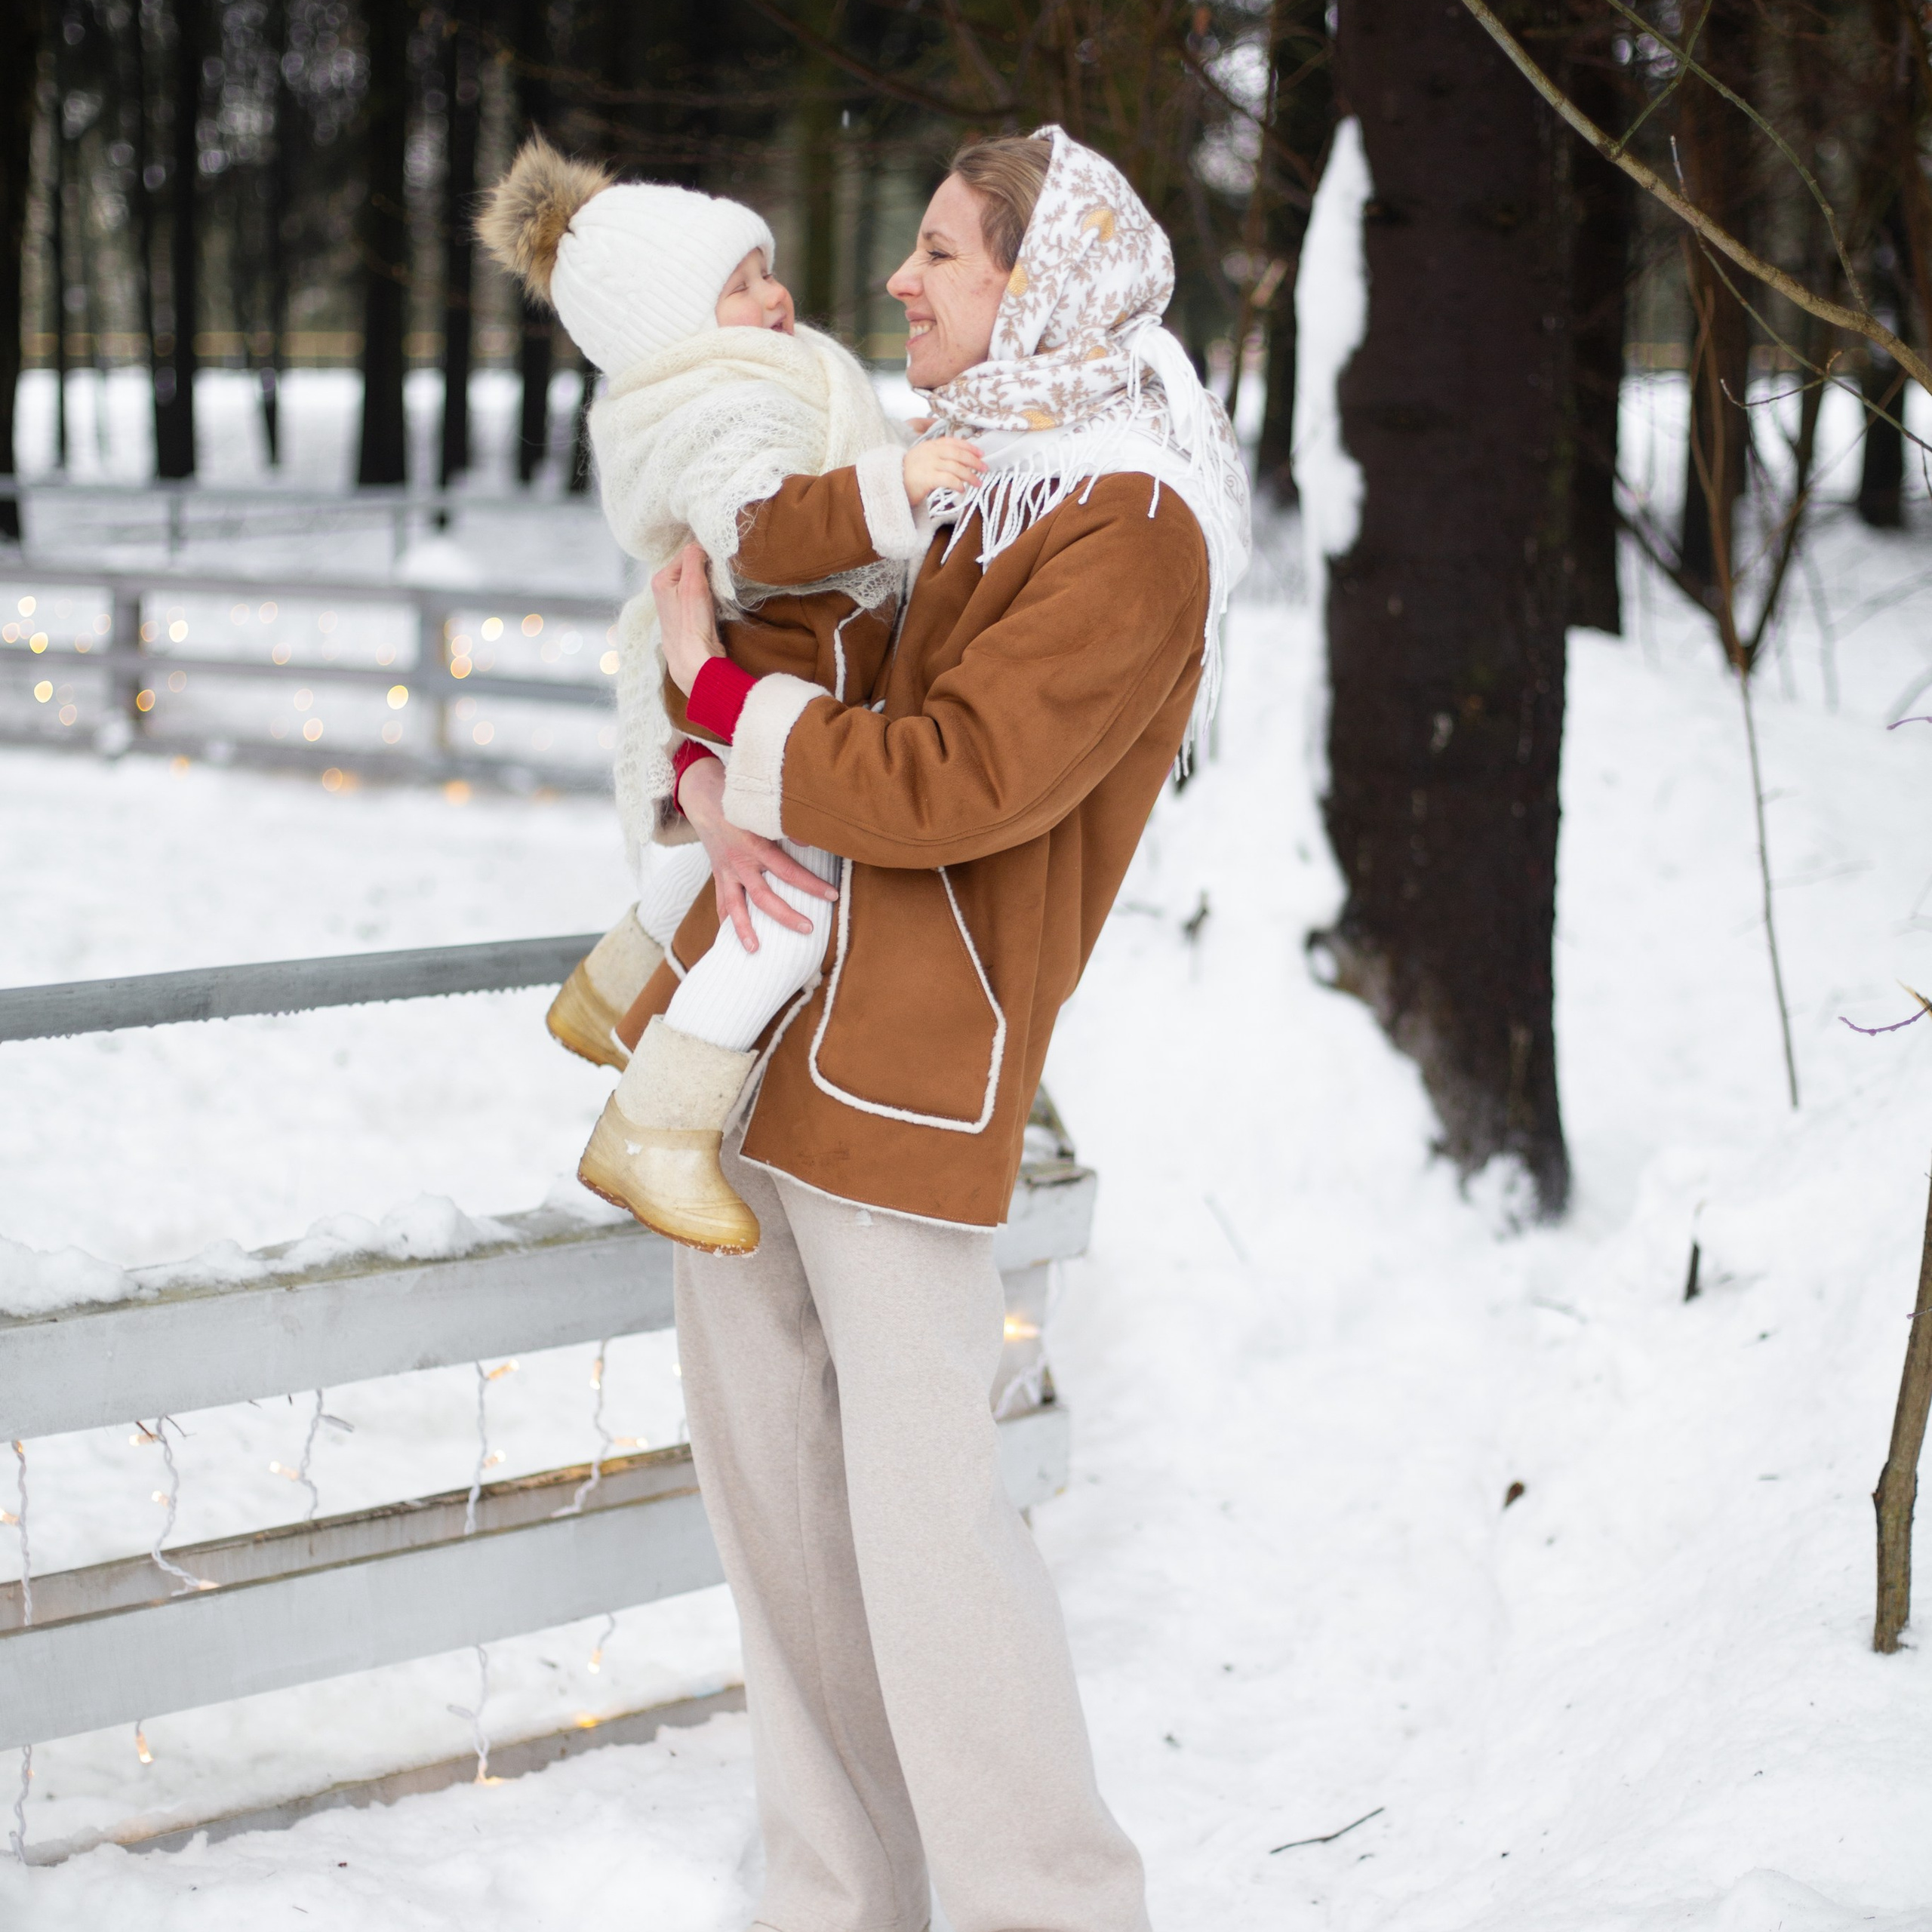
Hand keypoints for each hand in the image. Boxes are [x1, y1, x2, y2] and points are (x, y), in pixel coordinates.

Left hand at [652, 542, 723, 694]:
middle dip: (708, 568)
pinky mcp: (688, 615)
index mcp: (661, 579)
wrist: (695, 662)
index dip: (705, 555)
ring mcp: (676, 603)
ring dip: (711, 582)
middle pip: (692, 566)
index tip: (718, 562)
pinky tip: (716, 603)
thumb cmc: (691, 625)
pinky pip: (702, 594)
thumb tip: (699, 543)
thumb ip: (694, 558)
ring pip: (698, 580)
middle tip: (720, 576)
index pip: (687, 552)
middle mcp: (665, 589)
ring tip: (717, 591)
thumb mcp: (693, 585)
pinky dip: (711, 594)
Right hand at [678, 754, 837, 949]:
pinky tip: (732, 936)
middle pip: (764, 897)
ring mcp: (725, 871)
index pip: (788, 870)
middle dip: (786, 916)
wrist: (701, 793)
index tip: (832, 895)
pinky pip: (721, 901)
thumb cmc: (736, 797)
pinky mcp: (717, 874)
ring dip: (744, 929)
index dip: (810, 884)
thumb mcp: (761, 807)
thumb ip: (785, 825)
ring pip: (735, 906)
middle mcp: (739, 862)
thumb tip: (810, 842)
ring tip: (755, 950)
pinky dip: (727, 919)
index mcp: (754, 844)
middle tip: (809, 929)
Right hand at [903, 436, 985, 506]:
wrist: (888, 486)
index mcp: (928, 446)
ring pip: (955, 467)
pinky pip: (947, 479)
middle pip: (957, 453)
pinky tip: (962, 489)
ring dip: (969, 475)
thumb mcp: (920, 461)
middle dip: (973, 461)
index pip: (952, 442)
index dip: (968, 447)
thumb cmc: (906, 477)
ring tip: (977, 483)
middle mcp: (929, 452)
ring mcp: (927, 464)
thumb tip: (957, 463)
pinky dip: (958, 484)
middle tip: (984, 469)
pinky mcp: (926, 478)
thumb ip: (936, 458)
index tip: (980, 453)